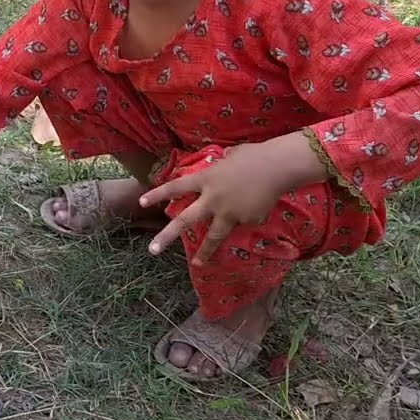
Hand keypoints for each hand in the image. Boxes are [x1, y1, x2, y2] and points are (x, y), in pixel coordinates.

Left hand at [138, 135, 326, 266]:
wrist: (278, 167)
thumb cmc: (253, 156)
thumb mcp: (228, 159)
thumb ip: (219, 169)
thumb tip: (219, 169)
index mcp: (205, 179)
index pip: (175, 187)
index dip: (157, 194)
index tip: (140, 202)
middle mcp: (212, 199)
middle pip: (185, 221)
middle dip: (167, 236)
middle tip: (152, 250)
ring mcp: (229, 213)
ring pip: (214, 236)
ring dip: (205, 252)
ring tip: (197, 264)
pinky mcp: (247, 221)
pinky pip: (245, 221)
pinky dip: (250, 214)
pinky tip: (259, 203)